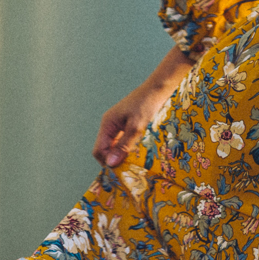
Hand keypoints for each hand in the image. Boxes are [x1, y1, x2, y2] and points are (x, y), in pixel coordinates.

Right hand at [93, 49, 192, 167]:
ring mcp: (119, 124)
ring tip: (135, 164)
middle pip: (105, 149)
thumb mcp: (137, 127)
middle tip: (129, 171)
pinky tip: (139, 153)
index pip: (99, 150)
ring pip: (115, 146)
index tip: (120, 172)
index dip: (107, 162)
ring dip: (122, 155)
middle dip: (114, 160)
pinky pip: (123, 141)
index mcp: (108, 124)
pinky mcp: (128, 124)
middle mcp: (110, 125)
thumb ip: (124, 145)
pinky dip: (129, 149)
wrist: (159, 87)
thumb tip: (111, 163)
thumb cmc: (148, 104)